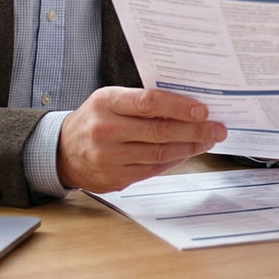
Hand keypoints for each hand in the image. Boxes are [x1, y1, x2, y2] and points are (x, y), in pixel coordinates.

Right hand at [56, 86, 226, 191]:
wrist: (62, 151)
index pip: (149, 102)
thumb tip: (186, 105)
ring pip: (160, 153)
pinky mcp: (115, 178)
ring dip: (190, 147)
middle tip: (216, 128)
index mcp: (106, 102)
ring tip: (207, 140)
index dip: (179, 106)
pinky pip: (153, 170)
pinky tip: (187, 152)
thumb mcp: (109, 99)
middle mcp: (106, 130)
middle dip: (194, 130)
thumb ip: (141, 101)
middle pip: (159, 131)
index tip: (203, 110)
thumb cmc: (94, 119)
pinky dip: (175, 160)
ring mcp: (109, 157)